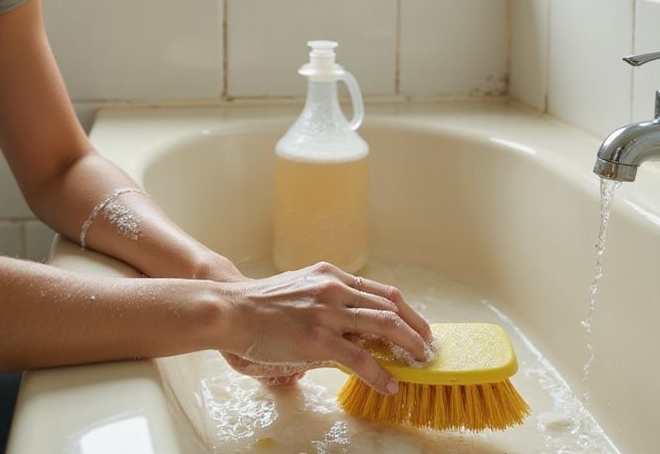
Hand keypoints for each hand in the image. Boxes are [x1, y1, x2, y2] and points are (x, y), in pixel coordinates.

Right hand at [218, 262, 432, 395]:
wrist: (231, 309)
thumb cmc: (262, 303)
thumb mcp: (302, 287)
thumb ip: (329, 299)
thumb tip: (354, 324)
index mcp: (332, 275)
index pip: (382, 292)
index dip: (407, 312)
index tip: (420, 328)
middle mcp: (334, 288)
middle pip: (390, 307)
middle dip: (416, 330)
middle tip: (428, 348)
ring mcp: (327, 313)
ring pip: (384, 327)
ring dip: (409, 346)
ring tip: (420, 362)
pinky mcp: (317, 339)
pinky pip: (360, 358)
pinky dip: (381, 373)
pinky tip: (390, 385)